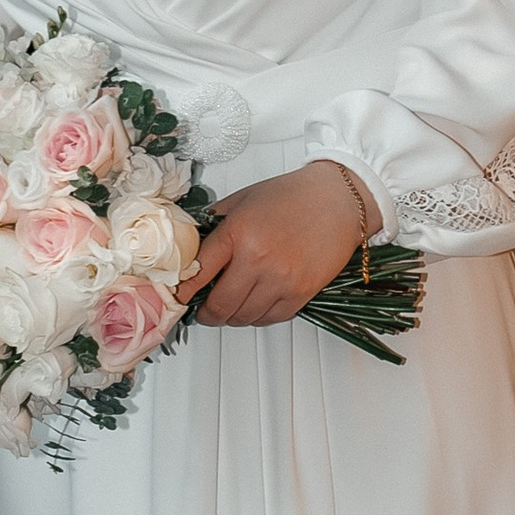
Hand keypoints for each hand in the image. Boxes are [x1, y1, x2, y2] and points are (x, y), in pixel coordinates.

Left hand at [185, 163, 373, 327]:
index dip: (182, 291)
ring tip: (230, 307)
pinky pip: (270, 319)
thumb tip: (193, 248)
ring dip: (232, 317)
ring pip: (243, 317)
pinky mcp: (302, 292)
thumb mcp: (243, 200)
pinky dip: (258, 317)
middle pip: (219, 305)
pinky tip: (255, 305)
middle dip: (205, 313)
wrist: (338, 200)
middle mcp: (257, 259)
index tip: (176, 298)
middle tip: (202, 310)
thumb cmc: (291, 195)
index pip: (198, 272)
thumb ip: (216, 223)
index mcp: (237, 232)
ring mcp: (281, 279)